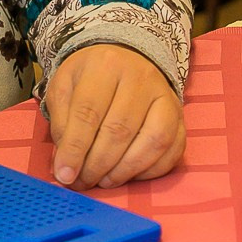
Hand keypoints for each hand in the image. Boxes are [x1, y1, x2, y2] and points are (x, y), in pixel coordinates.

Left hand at [44, 42, 185, 188]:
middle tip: (83, 181)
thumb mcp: (64, 88)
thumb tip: (66, 165)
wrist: (126, 60)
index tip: (65, 175)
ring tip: (104, 181)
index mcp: (106, 65)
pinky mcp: (180, 116)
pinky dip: (151, 171)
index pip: (88, 112)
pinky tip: (129, 175)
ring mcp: (166, 96)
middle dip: (98, 165)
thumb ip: (61, 124)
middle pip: (120, 130)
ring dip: (125, 171)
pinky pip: (173, 150)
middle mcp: (141, 77)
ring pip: (153, 141)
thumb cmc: (90, 79)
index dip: (75, 149)